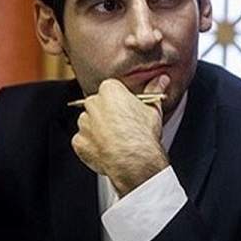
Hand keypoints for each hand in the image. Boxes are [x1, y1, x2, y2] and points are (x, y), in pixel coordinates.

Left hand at [71, 74, 170, 196]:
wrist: (133, 161)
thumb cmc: (142, 134)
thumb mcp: (153, 108)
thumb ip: (155, 89)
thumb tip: (162, 79)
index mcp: (110, 90)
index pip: (113, 90)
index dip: (122, 102)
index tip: (129, 110)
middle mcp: (93, 104)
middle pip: (99, 105)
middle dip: (109, 114)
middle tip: (124, 126)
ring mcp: (84, 123)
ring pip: (90, 123)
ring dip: (99, 130)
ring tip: (117, 140)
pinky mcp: (79, 142)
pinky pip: (84, 141)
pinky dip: (93, 145)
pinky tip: (108, 150)